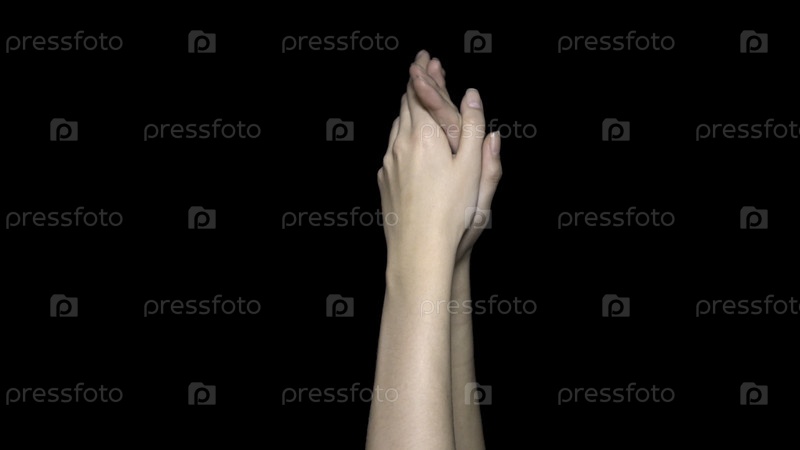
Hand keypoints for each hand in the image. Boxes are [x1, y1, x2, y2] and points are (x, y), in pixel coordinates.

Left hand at [378, 70, 485, 261]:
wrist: (419, 251)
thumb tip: (472, 95)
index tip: (427, 57)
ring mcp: (389, 163)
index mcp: (425, 136)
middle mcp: (401, 145)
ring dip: (407, 108)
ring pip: (396, 126)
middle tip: (422, 67)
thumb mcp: (474, 168)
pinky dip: (401, 133)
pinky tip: (408, 139)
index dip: (424, 73)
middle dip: (414, 84)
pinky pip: (392, 148)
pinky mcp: (384, 181)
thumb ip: (474, 128)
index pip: (420, 93)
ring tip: (416, 98)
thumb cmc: (453, 214)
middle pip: (404, 105)